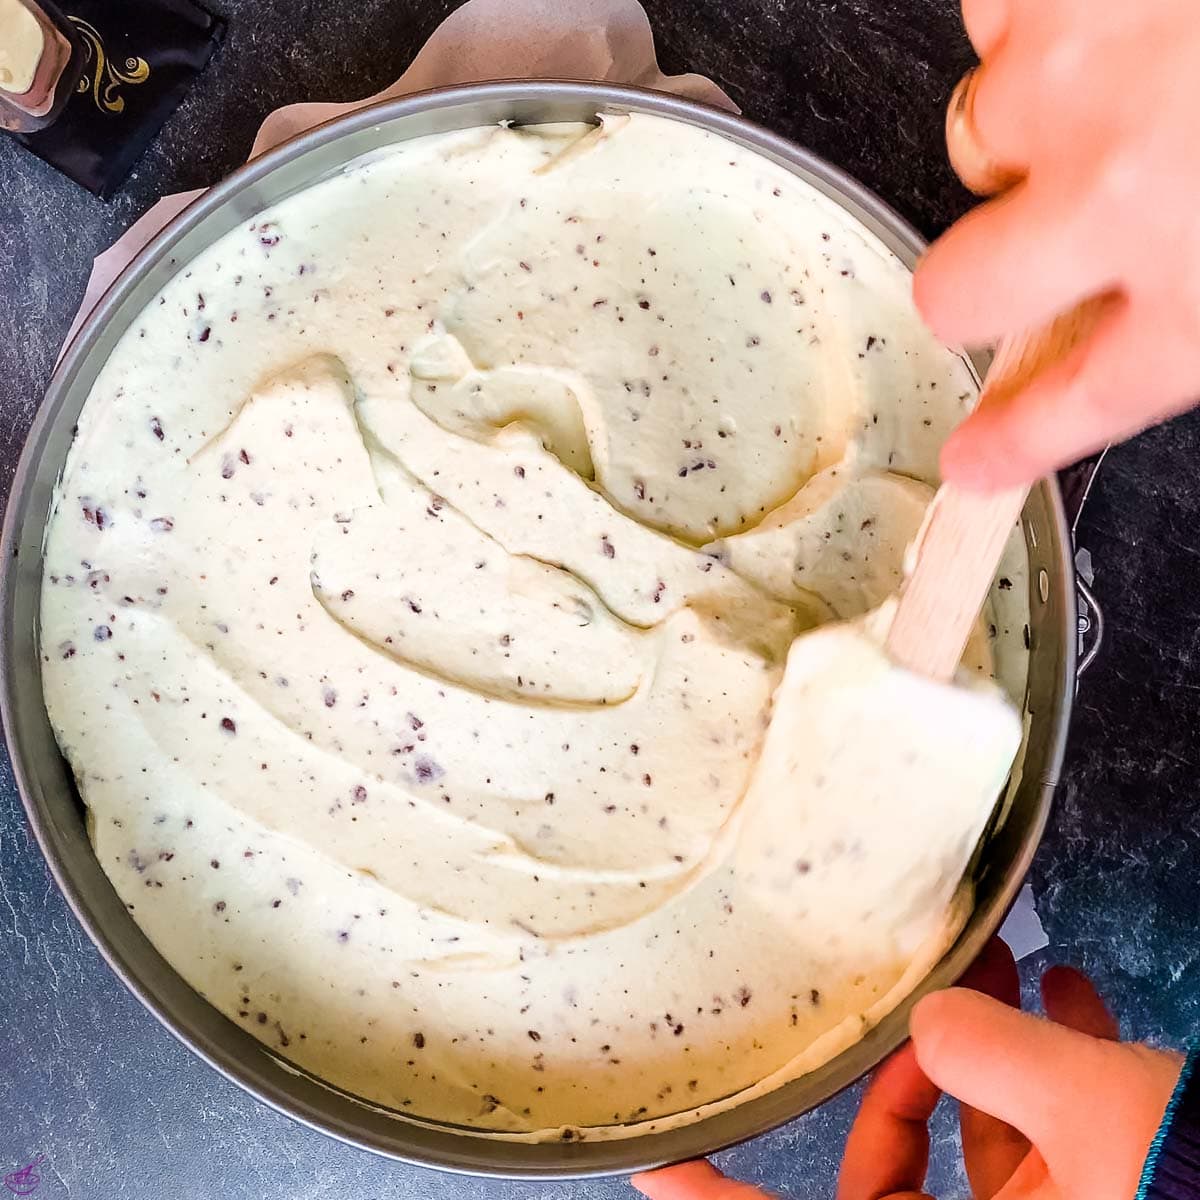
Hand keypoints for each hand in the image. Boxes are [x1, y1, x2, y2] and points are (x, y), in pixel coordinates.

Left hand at [631, 940, 1182, 1199]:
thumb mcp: (1098, 1118)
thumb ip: (994, 1058)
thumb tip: (937, 1018)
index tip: (660, 1158)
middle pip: (892, 1177)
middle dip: (900, 1080)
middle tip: (923, 1010)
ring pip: (984, 1146)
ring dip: (989, 1054)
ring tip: (1009, 974)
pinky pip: (1050, 1142)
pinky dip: (1050, 1071)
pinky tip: (1068, 1001)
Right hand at [916, 0, 1199, 488]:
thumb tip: (1146, 327)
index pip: (1076, 402)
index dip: (1015, 438)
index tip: (977, 455)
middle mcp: (1128, 194)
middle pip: (960, 293)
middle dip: (983, 273)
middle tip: (1048, 224)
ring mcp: (1075, 76)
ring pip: (983, 130)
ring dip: (1050, 108)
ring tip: (1162, 49)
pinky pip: (999, 14)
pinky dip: (1057, 11)